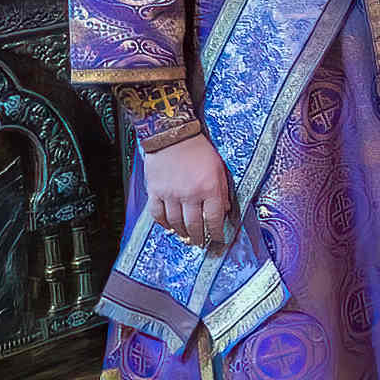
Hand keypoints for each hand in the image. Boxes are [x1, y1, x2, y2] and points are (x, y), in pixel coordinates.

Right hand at [144, 133, 234, 249]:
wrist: (172, 136)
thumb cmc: (198, 150)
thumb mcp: (219, 168)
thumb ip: (222, 190)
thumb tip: (224, 210)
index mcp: (209, 188)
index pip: (215, 218)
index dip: (217, 232)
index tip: (219, 239)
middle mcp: (190, 194)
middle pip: (195, 225)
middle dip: (199, 238)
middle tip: (201, 243)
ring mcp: (170, 194)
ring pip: (176, 223)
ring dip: (182, 233)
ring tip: (186, 238)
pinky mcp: (155, 191)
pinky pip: (157, 214)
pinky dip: (163, 224)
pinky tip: (168, 227)